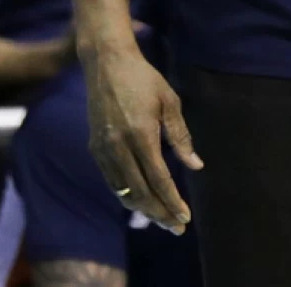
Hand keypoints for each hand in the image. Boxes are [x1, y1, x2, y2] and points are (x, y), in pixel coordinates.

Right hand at [82, 44, 202, 233]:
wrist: (107, 64)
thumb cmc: (144, 79)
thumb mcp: (169, 101)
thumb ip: (181, 136)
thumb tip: (195, 165)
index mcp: (141, 134)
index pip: (159, 179)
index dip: (172, 201)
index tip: (184, 216)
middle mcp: (119, 147)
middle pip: (140, 192)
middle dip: (159, 213)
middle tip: (176, 228)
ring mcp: (104, 149)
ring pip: (123, 191)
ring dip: (143, 209)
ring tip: (161, 219)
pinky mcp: (95, 148)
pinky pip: (112, 181)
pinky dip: (126, 195)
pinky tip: (139, 201)